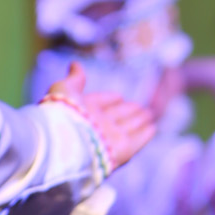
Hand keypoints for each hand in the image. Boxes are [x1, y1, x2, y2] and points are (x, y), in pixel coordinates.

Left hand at [43, 65, 157, 168]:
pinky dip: (145, 134)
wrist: (64, 141)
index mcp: (82, 110)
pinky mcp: (122, 150)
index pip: (100, 103)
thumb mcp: (65, 89)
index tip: (118, 96)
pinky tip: (152, 128)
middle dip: (128, 110)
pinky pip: (137, 140)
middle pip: (116, 116)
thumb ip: (75, 78)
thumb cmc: (62, 113)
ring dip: (139, 120)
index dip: (109, 99)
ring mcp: (110, 138)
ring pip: (128, 127)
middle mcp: (97, 125)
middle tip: (139, 107)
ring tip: (149, 114)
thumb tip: (74, 64)